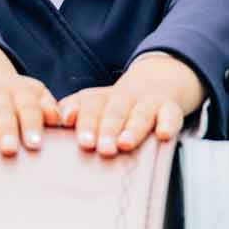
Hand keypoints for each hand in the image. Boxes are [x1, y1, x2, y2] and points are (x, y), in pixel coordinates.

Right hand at [0, 39, 59, 154]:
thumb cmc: (13, 94)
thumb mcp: (33, 94)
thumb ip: (48, 106)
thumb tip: (62, 120)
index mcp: (20, 92)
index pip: (29, 107)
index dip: (32, 124)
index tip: (35, 144)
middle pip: (2, 110)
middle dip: (5, 129)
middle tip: (9, 150)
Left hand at [58, 52, 204, 157]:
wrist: (158, 80)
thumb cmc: (116, 104)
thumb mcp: (94, 104)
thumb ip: (73, 110)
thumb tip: (57, 120)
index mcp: (101, 98)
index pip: (91, 105)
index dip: (86, 121)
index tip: (82, 140)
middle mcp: (124, 98)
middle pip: (114, 111)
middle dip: (107, 129)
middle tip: (102, 148)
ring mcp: (148, 102)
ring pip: (140, 114)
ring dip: (133, 128)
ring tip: (125, 143)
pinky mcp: (170, 108)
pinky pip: (171, 115)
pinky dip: (168, 124)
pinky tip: (163, 135)